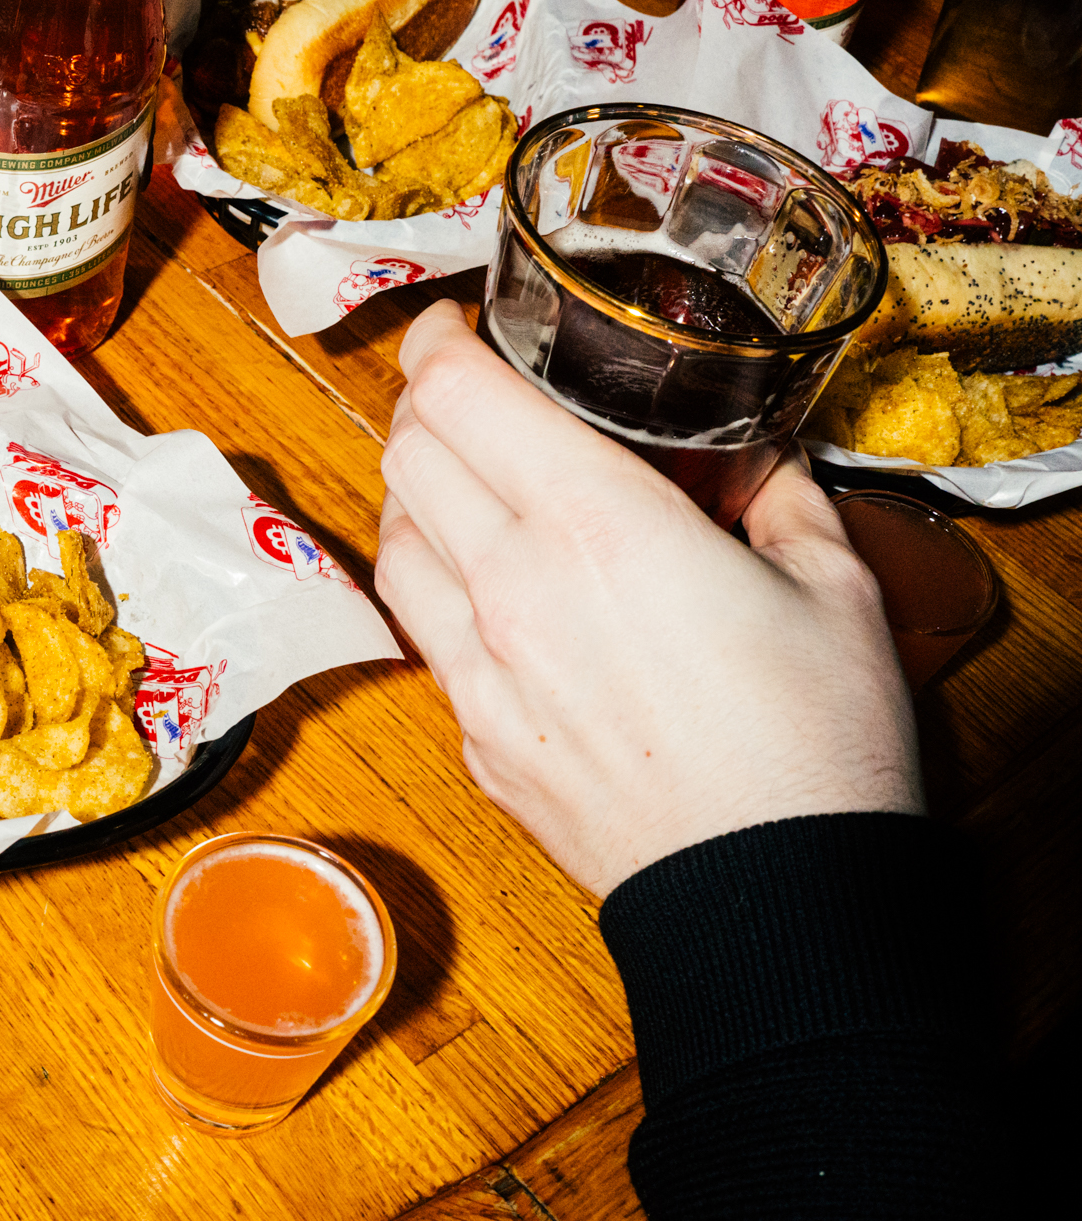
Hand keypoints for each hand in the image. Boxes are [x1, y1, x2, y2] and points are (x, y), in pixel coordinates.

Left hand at [374, 301, 922, 897]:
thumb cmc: (816, 743)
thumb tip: (756, 460)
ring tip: (466, 489)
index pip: (456, 394)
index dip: (436, 342)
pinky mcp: (474, 738)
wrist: (772, 898)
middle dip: (425, 408)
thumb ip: (778, 496)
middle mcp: (510, 587)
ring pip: (392, 546)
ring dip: (415, 499)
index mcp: (593, 524)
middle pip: (405, 457)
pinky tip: (490, 598)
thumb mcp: (832, 585)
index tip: (451, 327)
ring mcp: (479, 670)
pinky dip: (439, 594)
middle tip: (467, 398)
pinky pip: (425, 637)